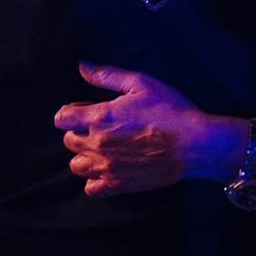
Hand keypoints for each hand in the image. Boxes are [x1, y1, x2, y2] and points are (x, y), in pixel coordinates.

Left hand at [53, 62, 247, 197]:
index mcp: (100, 117)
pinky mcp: (118, 185)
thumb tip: (82, 66)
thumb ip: (107, 75)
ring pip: (76, 166)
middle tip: (102, 127)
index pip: (61, 118)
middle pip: (68, 141)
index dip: (71, 112)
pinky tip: (108, 168)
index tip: (86, 110)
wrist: (194, 144)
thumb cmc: (171, 110)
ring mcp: (107, 168)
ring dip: (85, 155)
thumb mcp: (142, 83)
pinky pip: (91, 189)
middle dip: (80, 132)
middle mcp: (97, 144)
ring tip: (104, 148)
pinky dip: (94, 180)